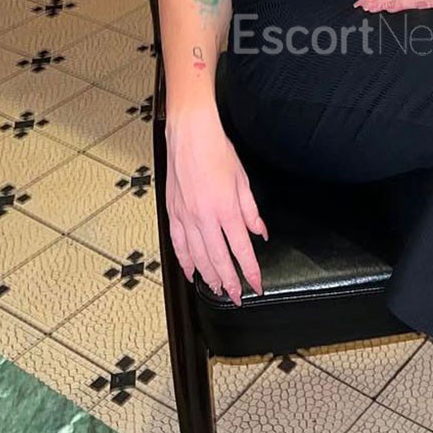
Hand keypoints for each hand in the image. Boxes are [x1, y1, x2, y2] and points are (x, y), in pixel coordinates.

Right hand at [165, 109, 267, 305]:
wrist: (190, 135)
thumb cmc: (217, 151)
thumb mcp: (243, 181)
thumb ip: (252, 211)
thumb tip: (260, 232)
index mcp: (226, 210)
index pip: (242, 250)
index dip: (251, 271)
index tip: (257, 284)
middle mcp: (205, 218)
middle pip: (219, 260)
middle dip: (230, 282)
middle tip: (237, 296)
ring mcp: (186, 217)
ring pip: (197, 257)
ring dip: (209, 277)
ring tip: (218, 290)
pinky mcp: (173, 213)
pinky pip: (179, 245)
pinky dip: (185, 262)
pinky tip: (192, 272)